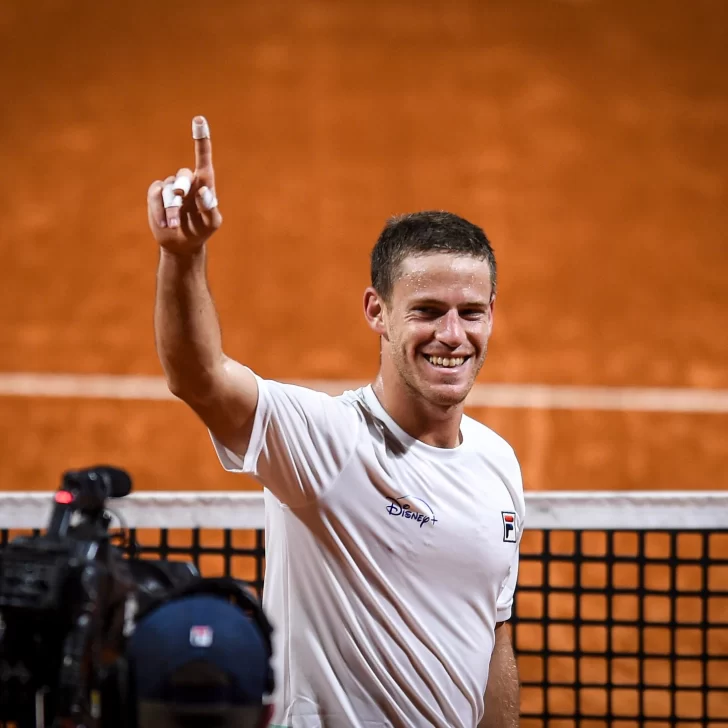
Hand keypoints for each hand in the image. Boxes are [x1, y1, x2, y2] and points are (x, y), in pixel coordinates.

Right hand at [147, 115, 222, 254]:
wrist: (182, 242)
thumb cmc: (201, 230)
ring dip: (172, 210)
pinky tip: (166, 223)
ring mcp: (171, 186)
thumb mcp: (211, 223)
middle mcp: (188, 181)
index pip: (203, 159)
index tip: (200, 120)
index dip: (201, 139)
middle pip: (183, 176)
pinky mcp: (156, 194)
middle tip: (181, 198)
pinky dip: (160, 210)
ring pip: (168, 191)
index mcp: (204, 183)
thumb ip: (211, 208)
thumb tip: (204, 191)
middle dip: (182, 188)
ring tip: (175, 224)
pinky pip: (155, 195)